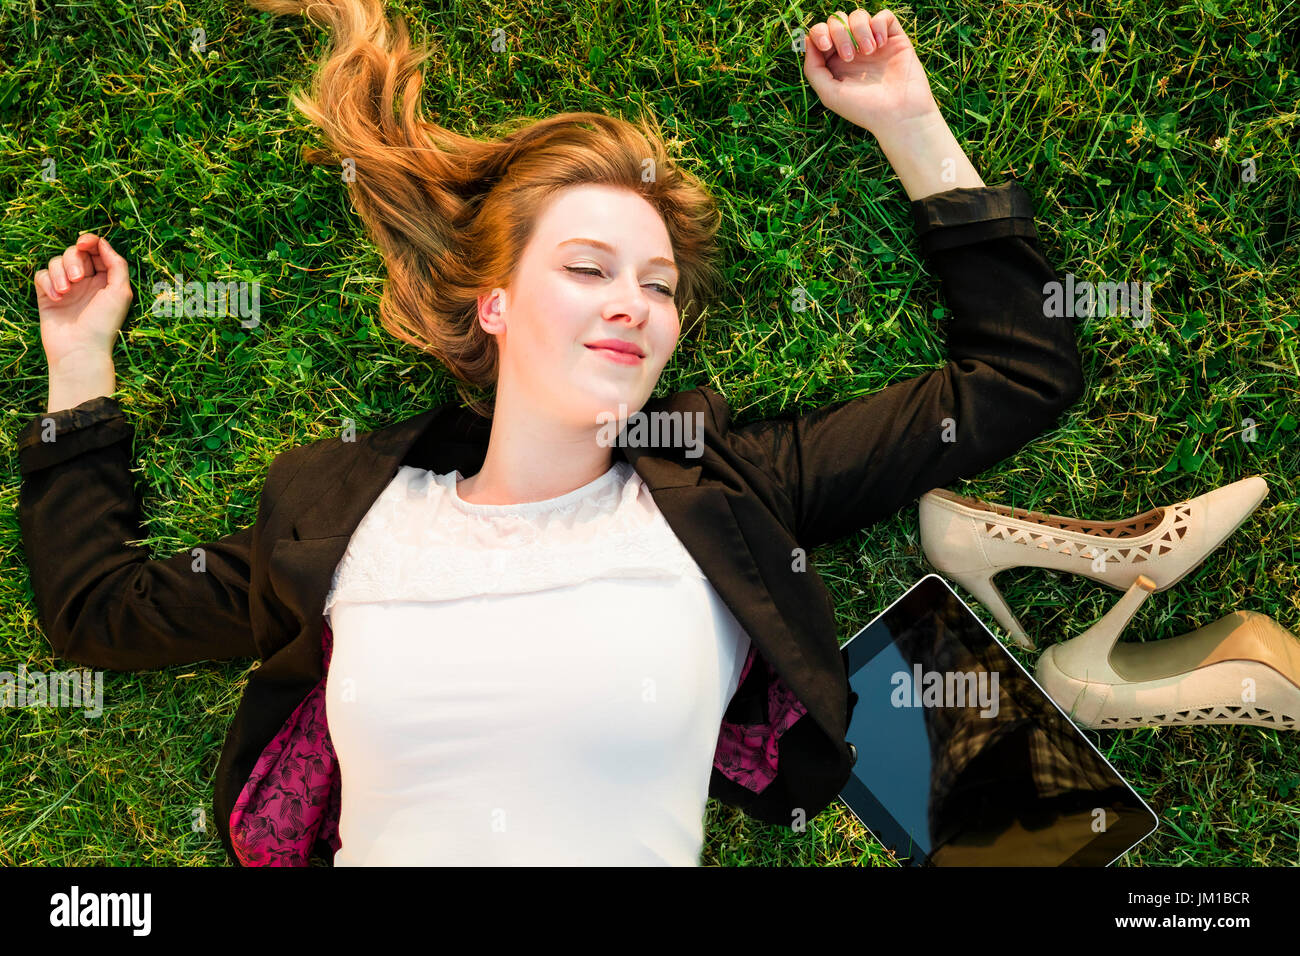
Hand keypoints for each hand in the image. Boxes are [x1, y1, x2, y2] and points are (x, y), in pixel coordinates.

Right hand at [34, 233, 133, 369]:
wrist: (80, 350)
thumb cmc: (104, 323)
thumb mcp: (120, 292)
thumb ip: (117, 264)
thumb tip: (103, 243)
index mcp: (106, 279)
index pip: (96, 250)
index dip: (90, 242)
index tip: (84, 243)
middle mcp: (86, 282)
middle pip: (75, 252)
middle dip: (74, 260)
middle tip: (78, 280)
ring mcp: (66, 288)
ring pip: (56, 261)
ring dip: (60, 273)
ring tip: (66, 292)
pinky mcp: (48, 295)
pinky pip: (41, 275)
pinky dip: (48, 283)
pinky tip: (57, 298)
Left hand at [801, 9, 940, 139]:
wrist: (900, 114)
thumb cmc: (864, 109)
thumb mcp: (829, 93)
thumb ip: (813, 68)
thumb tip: (807, 39)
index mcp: (835, 62)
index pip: (821, 34)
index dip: (819, 32)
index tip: (826, 46)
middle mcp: (853, 50)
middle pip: (837, 20)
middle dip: (840, 32)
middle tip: (850, 56)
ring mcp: (873, 43)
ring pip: (859, 15)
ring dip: (859, 29)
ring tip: (869, 52)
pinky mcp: (894, 39)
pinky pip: (883, 16)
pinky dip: (879, 25)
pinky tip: (881, 45)